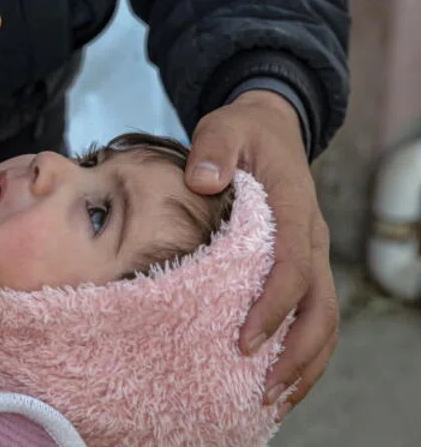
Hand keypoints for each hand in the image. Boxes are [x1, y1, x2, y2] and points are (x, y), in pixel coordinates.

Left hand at [185, 90, 338, 418]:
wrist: (269, 127)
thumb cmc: (242, 132)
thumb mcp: (223, 127)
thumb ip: (213, 149)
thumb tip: (202, 180)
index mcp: (294, 208)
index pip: (293, 267)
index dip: (273, 307)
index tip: (245, 340)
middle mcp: (312, 237)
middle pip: (320, 306)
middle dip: (296, 353)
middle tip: (262, 390)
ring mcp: (312, 253)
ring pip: (325, 318)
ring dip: (306, 362)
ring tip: (274, 400)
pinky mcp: (303, 263)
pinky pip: (314, 313)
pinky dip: (304, 350)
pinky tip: (279, 377)